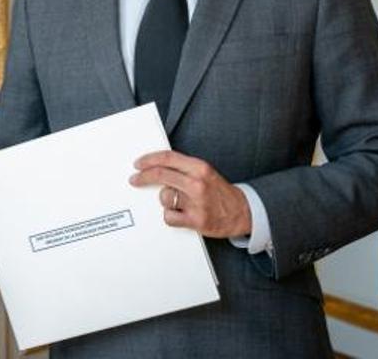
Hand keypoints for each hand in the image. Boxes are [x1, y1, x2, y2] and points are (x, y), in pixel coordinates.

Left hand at [129, 150, 250, 237]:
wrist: (242, 212)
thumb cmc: (219, 192)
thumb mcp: (205, 172)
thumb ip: (183, 168)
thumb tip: (156, 166)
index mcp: (200, 168)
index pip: (168, 158)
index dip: (149, 159)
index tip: (138, 163)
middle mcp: (197, 183)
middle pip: (160, 175)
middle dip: (143, 177)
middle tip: (135, 179)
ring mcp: (196, 202)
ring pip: (163, 197)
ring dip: (165, 200)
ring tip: (176, 202)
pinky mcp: (196, 220)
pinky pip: (169, 217)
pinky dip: (171, 216)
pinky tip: (179, 214)